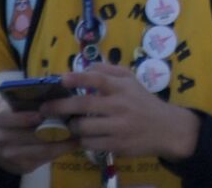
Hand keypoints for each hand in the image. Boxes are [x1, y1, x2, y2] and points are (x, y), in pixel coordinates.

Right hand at [0, 94, 78, 174]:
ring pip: (42, 149)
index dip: (31, 116)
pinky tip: (73, 143)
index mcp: (0, 118)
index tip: (50, 112)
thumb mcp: (9, 102)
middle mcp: (2, 138)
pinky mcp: (21, 167)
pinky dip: (60, 151)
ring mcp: (10, 155)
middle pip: (33, 135)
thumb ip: (27, 94)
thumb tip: (56, 81)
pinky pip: (44, 159)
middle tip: (78, 121)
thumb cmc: (8, 115)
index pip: (14, 117)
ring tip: (81, 132)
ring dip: (63, 142)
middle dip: (57, 128)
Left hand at [46, 64, 200, 161]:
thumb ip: (109, 71)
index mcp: (123, 87)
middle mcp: (120, 105)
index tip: (61, 79)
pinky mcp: (116, 145)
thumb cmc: (143, 102)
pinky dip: (82, 140)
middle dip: (60, 106)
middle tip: (44, 108)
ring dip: (72, 125)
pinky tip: (84, 136)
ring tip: (71, 124)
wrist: (166, 129)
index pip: (98, 78)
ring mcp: (118, 126)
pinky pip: (89, 143)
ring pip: (82, 127)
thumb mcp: (131, 81)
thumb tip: (85, 66)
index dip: (78, 77)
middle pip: (83, 104)